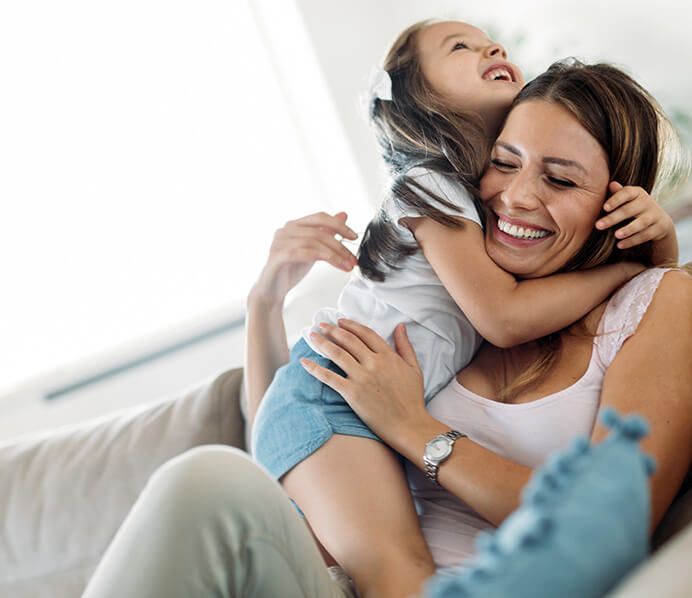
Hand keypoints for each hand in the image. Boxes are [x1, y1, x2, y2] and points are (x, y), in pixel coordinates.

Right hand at [250, 212, 357, 306]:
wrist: (272, 290)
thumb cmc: (290, 269)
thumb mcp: (314, 249)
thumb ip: (327, 232)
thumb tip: (343, 215)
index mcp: (294, 225)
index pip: (320, 217)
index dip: (339, 225)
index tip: (353, 236)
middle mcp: (286, 230)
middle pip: (319, 231)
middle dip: (340, 245)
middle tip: (352, 259)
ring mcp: (280, 242)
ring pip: (314, 242)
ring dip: (335, 254)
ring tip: (346, 265)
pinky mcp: (278, 256)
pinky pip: (304, 253)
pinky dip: (323, 257)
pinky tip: (334, 263)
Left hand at [300, 320, 427, 447]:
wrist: (409, 425)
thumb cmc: (412, 399)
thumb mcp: (414, 368)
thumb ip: (405, 345)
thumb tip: (400, 326)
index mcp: (388, 356)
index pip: (365, 334)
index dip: (351, 325)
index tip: (340, 321)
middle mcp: (373, 363)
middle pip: (348, 341)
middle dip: (332, 330)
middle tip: (321, 324)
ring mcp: (362, 378)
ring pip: (337, 354)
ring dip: (322, 343)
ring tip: (312, 335)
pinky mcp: (352, 394)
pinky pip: (329, 378)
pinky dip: (315, 368)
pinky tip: (304, 362)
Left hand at [595, 182, 673, 249]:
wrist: (659, 220)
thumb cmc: (634, 207)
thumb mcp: (627, 199)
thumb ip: (618, 193)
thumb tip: (610, 184)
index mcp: (637, 193)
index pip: (626, 193)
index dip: (615, 200)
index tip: (604, 208)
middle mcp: (647, 202)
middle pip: (629, 210)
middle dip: (613, 218)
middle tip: (598, 225)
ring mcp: (655, 215)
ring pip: (640, 223)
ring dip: (628, 229)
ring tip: (616, 235)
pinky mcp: (659, 227)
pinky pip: (645, 235)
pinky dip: (632, 240)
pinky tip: (620, 245)